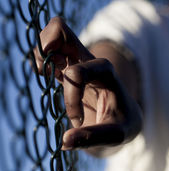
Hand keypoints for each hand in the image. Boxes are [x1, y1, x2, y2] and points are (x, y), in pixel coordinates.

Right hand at [34, 17, 141, 151]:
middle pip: (62, 30)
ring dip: (41, 52)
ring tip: (45, 74)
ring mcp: (78, 62)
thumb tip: (65, 140)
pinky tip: (46, 75)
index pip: (78, 72)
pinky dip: (40, 59)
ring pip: (53, 36)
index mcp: (106, 73)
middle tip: (47, 71)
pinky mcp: (68, 68)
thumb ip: (94, 138)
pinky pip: (49, 51)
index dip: (71, 97)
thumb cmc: (123, 124)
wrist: (127, 119)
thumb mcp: (117, 135)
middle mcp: (91, 62)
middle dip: (47, 44)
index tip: (78, 121)